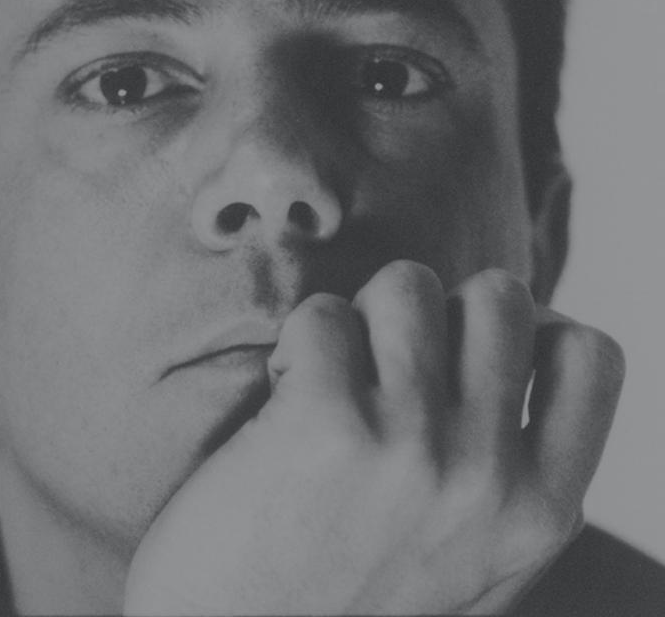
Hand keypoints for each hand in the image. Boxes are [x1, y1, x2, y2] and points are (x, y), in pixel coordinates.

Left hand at [124, 262, 624, 614]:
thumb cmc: (349, 597)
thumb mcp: (472, 559)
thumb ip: (512, 470)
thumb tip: (532, 345)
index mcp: (537, 511)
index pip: (589, 358)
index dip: (533, 330)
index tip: (472, 349)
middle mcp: (485, 476)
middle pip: (498, 298)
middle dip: (439, 310)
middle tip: (388, 360)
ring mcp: (408, 445)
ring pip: (409, 286)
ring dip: (363, 317)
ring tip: (332, 374)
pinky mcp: (323, 422)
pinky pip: (324, 313)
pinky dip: (300, 340)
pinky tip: (284, 392)